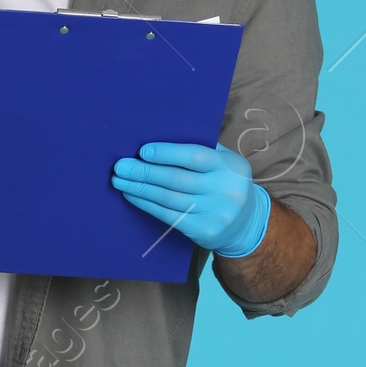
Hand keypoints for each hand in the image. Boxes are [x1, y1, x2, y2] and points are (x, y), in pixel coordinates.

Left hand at [111, 140, 270, 257]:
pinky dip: (147, 205)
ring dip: (140, 189)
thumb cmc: (225, 184)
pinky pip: (169, 216)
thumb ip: (202, 149)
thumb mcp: (224, 163)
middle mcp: (226, 190)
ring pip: (169, 198)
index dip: (167, 153)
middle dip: (145, 172)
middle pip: (177, 179)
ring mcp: (217, 213)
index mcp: (231, 166)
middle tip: (121, 166)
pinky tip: (132, 196)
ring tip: (120, 181)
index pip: (195, 156)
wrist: (245, 224)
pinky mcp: (205, 231)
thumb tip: (159, 135)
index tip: (142, 151)